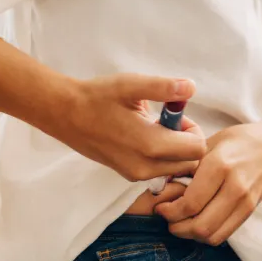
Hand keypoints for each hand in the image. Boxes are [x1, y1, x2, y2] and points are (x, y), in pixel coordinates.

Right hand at [56, 74, 207, 181]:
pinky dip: (161, 156)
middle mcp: (145, 168)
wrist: (64, 114)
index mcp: (150, 145)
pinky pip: (159, 171)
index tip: (174, 115)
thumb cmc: (98, 97)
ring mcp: (135, 175)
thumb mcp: (131, 85)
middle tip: (165, 121)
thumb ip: (163, 87)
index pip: (198, 149)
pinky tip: (141, 137)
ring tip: (152, 128)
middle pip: (190, 162)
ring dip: (174, 149)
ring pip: (175, 168)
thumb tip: (191, 87)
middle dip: (187, 141)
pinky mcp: (127, 175)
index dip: (193, 129)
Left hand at [154, 122, 261, 244]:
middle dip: (178, 227)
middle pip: (200, 225)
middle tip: (169, 218)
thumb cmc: (234, 144)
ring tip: (182, 222)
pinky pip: (223, 235)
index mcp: (219, 166)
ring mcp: (245, 201)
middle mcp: (234, 186)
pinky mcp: (249, 212)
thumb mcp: (206, 145)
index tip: (161, 207)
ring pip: (211, 235)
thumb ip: (183, 167)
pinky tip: (199, 222)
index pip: (190, 203)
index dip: (170, 212)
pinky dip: (206, 235)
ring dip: (191, 234)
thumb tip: (157, 189)